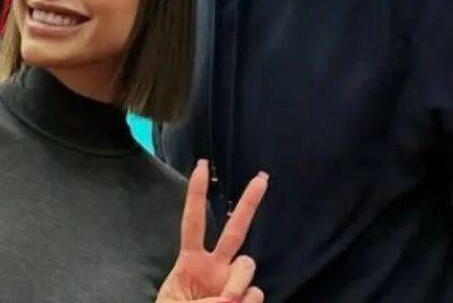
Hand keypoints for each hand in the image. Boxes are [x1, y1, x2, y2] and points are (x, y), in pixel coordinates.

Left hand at [156, 160, 268, 302]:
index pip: (193, 221)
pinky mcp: (247, 300)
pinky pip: (255, 296)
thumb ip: (204, 298)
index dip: (196, 193)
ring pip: (248, 266)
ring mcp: (233, 283)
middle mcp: (216, 266)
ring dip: (237, 284)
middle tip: (262, 177)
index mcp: (190, 261)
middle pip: (235, 228)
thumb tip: (235, 297)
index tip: (201, 164)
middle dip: (249, 203)